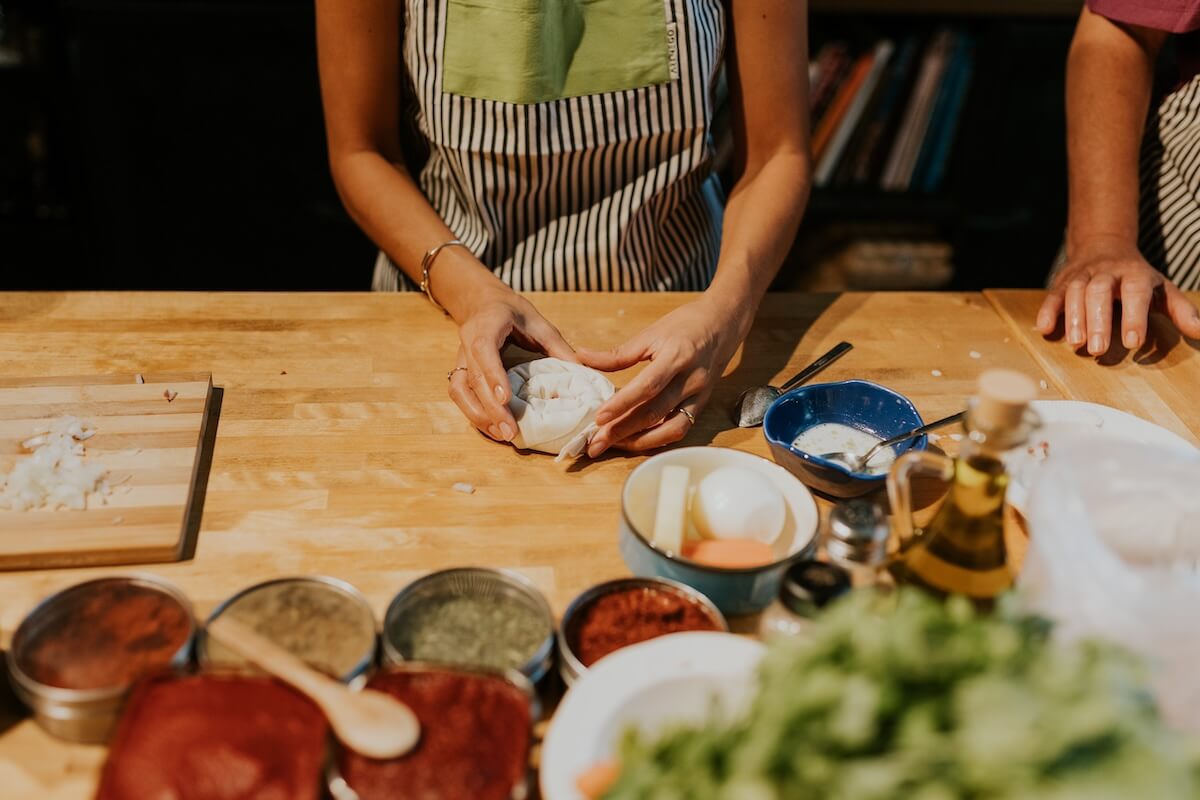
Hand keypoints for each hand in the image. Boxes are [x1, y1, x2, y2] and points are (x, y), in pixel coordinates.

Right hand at [447, 286, 575, 440]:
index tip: (506, 399)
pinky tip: (492, 427)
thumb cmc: (513, 312)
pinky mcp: (459, 370)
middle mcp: (467, 342)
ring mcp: (460, 357)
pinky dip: (473, 412)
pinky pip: (458, 394)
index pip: (484, 351)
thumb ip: (558, 347)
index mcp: (487, 325)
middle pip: (472, 378)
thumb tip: (583, 373)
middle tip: (509, 431)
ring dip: (478, 414)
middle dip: (490, 407)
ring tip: (501, 434)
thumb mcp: (539, 323)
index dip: (494, 375)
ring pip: (458, 389)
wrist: (483, 302)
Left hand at [578, 295, 751, 455]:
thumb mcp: (651, 333)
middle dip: (623, 431)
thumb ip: (618, 354)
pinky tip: (637, 440)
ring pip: (671, 428)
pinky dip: (658, 437)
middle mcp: (691, 379)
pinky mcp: (702, 404)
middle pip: (655, 413)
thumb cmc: (685, 324)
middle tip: (596, 443)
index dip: (621, 404)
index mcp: (676, 356)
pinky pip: (681, 429)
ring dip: (641, 441)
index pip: (647, 387)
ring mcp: (700, 395)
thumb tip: (583, 358)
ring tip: (614, 445)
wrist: (723, 323)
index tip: (598, 418)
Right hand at [1037, 238, 1199, 353]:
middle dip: (1097, 320)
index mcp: (1135, 274)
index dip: (1134, 317)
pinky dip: (1048, 311)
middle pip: (1099, 291)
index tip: (1132, 343)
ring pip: (1074, 292)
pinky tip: (1045, 329)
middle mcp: (1107, 271)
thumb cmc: (1137, 279)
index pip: (1136, 293)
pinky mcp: (1062, 281)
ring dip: (1073, 318)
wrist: (1104, 247)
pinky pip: (1053, 294)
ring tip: (1075, 344)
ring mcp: (1082, 274)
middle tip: (1097, 350)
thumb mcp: (1163, 290)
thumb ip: (1181, 311)